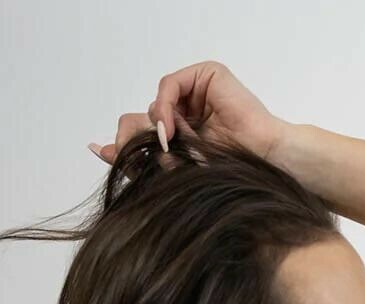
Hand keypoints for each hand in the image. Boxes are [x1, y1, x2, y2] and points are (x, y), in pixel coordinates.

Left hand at [88, 60, 288, 165]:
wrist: (265, 160)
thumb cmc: (232, 168)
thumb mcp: (179, 164)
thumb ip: (144, 156)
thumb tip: (100, 149)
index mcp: (187, 133)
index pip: (145, 131)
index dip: (124, 141)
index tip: (102, 151)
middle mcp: (190, 110)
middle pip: (144, 116)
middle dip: (137, 137)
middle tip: (140, 156)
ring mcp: (198, 90)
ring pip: (155, 104)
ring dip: (159, 129)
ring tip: (173, 148)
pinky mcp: (207, 74)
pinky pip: (169, 86)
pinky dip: (165, 107)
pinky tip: (172, 129)